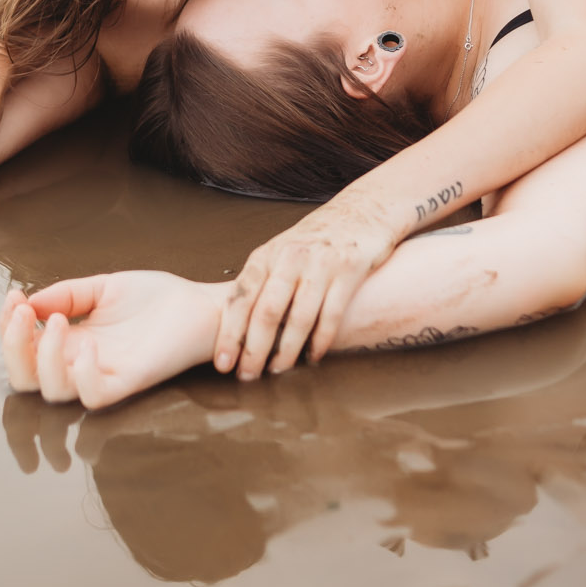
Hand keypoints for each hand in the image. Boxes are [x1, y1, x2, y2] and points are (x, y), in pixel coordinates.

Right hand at [1, 274, 222, 409]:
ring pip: (54, 392)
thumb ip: (66, 294)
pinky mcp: (130, 381)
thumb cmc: (156, 298)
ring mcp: (104, 374)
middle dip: (12, 347)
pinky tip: (87, 344)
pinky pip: (95, 396)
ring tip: (57, 321)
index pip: (22, 349)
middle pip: (26, 380)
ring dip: (42, 357)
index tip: (13, 296)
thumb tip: (29, 303)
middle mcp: (81, 363)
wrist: (201, 304)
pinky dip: (81, 375)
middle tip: (23, 314)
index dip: (8, 326)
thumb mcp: (102, 288)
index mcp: (71, 341)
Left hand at [215, 196, 398, 380]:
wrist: (362, 210)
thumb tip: (235, 328)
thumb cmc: (314, 239)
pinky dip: (321, 341)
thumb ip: (261, 284)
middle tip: (248, 376)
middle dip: (254, 350)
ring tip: (278, 371)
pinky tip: (313, 358)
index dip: (230, 334)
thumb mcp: (280, 253)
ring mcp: (320, 263)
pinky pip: (332, 314)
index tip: (222, 362)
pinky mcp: (349, 269)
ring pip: (299, 317)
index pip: (240, 299)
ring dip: (287, 351)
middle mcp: (290, 257)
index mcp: (266, 255)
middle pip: (267, 312)